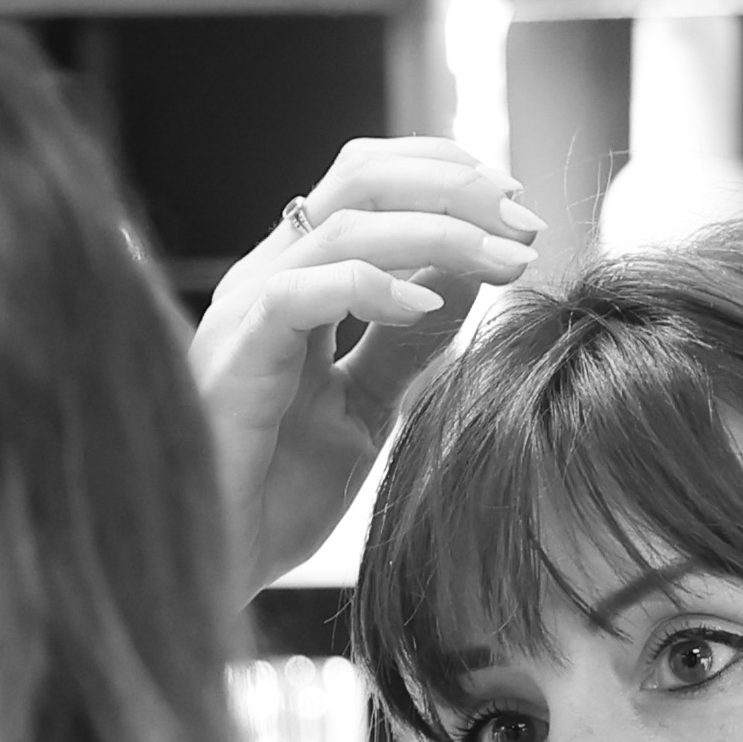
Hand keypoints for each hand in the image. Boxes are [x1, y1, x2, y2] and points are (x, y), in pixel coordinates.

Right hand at [191, 138, 543, 594]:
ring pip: (345, 221)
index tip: (516, 216)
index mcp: (295, 280)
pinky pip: (304, 291)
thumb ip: (406, 343)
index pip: (370, 183)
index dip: (448, 179)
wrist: (221, 566)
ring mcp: (246, 310)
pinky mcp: (236, 354)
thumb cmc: (274, 497)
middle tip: (522, 222)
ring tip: (504, 261)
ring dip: (441, 231)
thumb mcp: (366, 408)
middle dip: (455, 184)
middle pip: (361, 175)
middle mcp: (267, 277)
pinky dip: (375, 287)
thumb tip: (469, 277)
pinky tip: (430, 307)